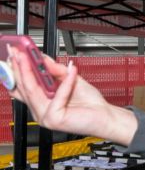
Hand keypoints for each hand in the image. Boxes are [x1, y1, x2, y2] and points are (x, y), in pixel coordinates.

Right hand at [8, 48, 136, 144]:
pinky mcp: (54, 118)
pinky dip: (66, 82)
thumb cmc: (90, 103)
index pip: (22, 87)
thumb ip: (57, 71)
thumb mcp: (72, 80)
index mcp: (41, 103)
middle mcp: (40, 111)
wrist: (105, 116)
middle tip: (16, 52)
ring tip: (30, 57)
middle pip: (24, 88)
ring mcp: (45, 116)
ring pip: (33, 91)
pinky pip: (57, 95)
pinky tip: (72, 71)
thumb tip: (43, 59)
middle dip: (18, 67)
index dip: (16, 70)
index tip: (15, 54)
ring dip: (31, 71)